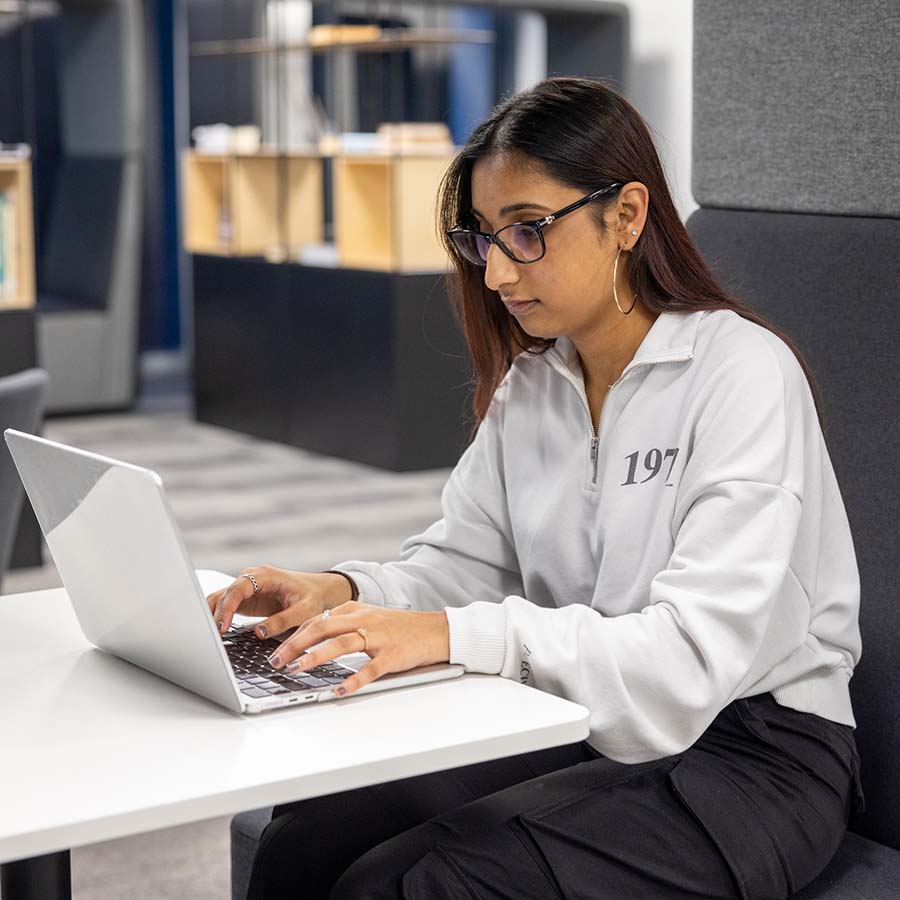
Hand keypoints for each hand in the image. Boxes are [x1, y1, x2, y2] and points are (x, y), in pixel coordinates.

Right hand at [205, 566, 352, 636]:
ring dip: (212, 616)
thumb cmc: (313, 597)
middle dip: (215, 615)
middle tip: (211, 637)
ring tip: (209, 637)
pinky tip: (214, 633)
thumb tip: (259, 632)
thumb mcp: (304, 611)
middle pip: (225, 594)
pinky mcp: (245, 598)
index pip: (238, 588)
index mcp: (266, 575)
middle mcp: (252, 578)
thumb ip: (283, 621)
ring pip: (220, 599)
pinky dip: (217, 617)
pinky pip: (224, 606)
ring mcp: (246, 587)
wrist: (319, 591)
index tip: (222, 626)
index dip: (227, 607)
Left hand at [267, 601, 449, 697]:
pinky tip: (338, 690)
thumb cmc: (399, 628)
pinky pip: (369, 669)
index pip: (316, 620)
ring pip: (341, 644)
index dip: (293, 635)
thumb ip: (342, 625)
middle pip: (322, 628)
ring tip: (297, 670)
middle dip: (295, 645)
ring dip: (316, 657)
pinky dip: (353, 680)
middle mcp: (363, 620)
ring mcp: (378, 638)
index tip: (275, 649)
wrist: (435, 630)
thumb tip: (310, 639)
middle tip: (276, 661)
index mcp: (355, 611)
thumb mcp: (368, 618)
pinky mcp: (392, 655)